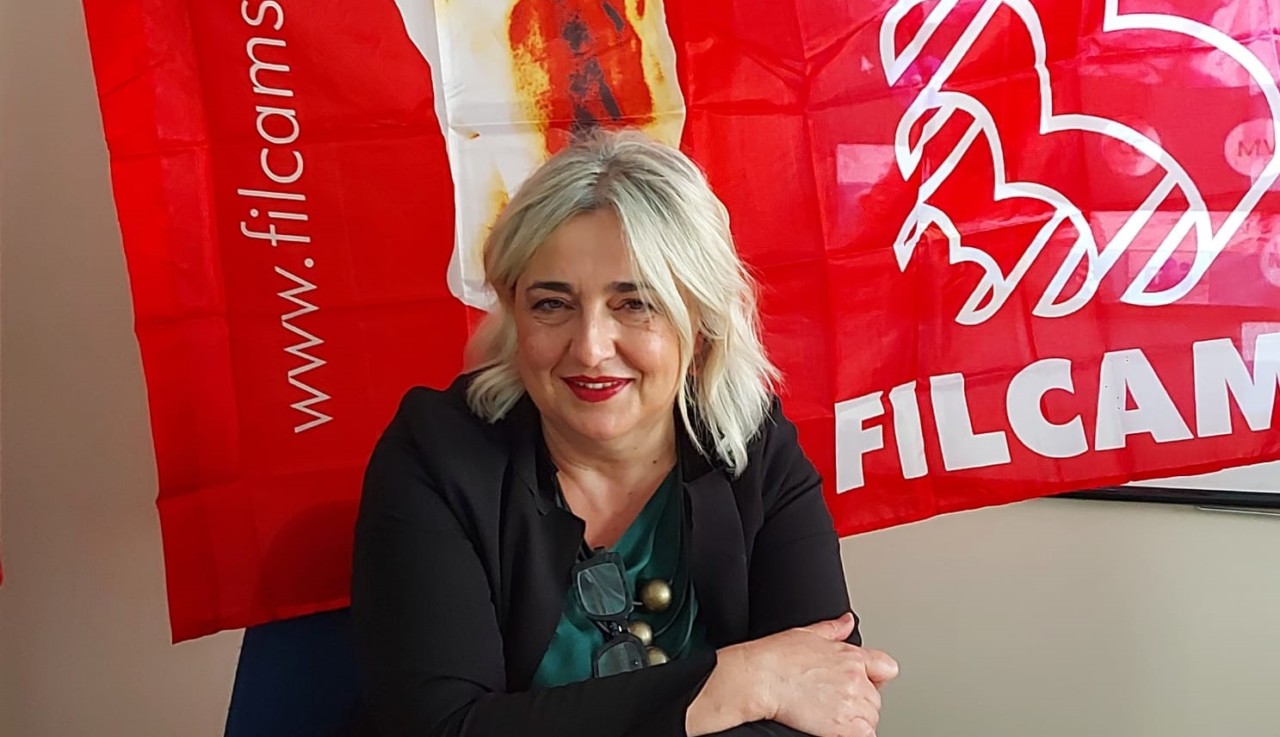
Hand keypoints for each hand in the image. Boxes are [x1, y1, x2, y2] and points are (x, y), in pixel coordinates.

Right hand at [744, 612, 898, 736]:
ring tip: (832, 715)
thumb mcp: (807, 634)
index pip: (886, 668)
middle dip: (861, 701)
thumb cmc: (776, 656)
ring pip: (871, 719)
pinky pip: (865, 736)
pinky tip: (836, 729)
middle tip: (836, 700)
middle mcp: (856, 679)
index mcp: (851, 655)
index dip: (876, 677)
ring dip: (857, 720)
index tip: (865, 682)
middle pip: (876, 698)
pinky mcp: (842, 726)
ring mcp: (850, 703)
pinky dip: (856, 734)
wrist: (760, 677)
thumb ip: (834, 629)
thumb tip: (848, 621)